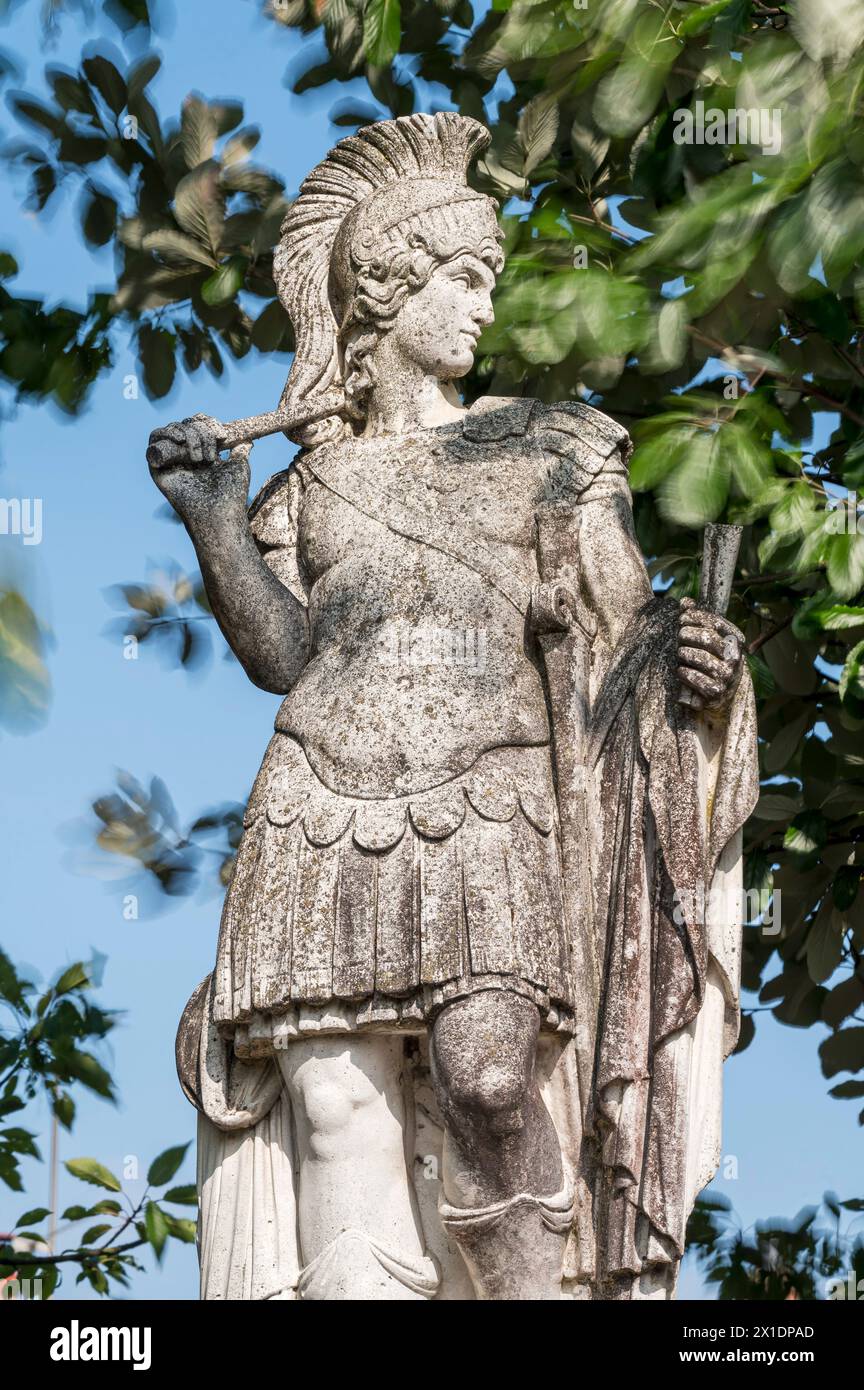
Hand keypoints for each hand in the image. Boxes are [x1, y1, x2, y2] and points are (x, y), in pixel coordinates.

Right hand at [147, 415, 250, 527]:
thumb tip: (246, 439)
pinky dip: (164, 435)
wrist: (218, 513)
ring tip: (198, 455)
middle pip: (185, 426)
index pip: (198, 426)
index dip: (207, 423)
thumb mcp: (239, 466)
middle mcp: (185, 456)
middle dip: (200, 433)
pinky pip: (154, 444)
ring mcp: (171, 462)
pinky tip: (180, 440)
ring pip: (171, 431)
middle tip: (211, 454)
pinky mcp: (157, 469)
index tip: (222, 434)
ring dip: (186, 433)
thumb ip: (240, 450)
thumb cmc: (231, 494)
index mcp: (202, 454)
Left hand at [677, 597, 742, 711]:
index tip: (681, 618)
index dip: (696, 618)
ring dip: (684, 653)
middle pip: (707, 638)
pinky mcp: (716, 692)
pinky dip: (684, 673)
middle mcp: (734, 657)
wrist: (719, 696)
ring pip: (699, 657)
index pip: (716, 622)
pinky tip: (680, 670)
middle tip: (679, 636)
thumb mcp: (707, 640)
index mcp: (735, 641)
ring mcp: (727, 675)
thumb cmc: (709, 661)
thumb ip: (696, 620)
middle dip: (687, 635)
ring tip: (680, 653)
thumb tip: (686, 601)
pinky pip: (694, 677)